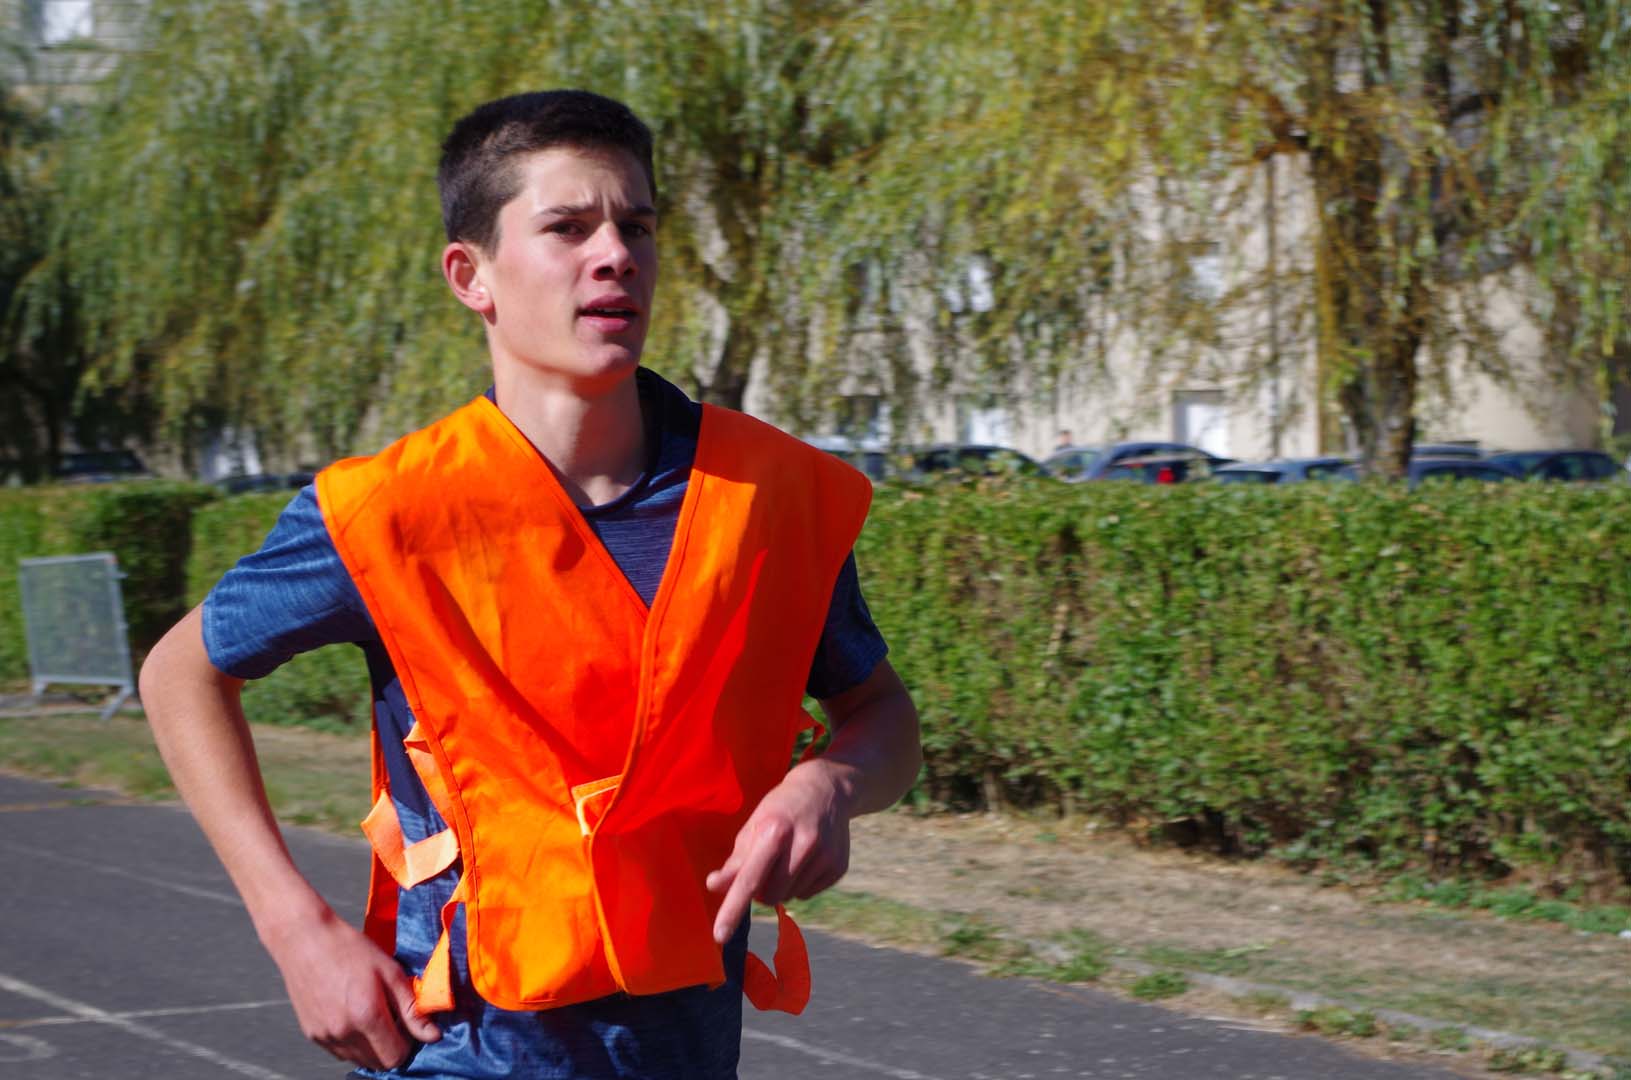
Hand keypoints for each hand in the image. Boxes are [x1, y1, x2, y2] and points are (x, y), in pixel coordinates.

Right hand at [263, 906, 440, 1068]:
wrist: (305, 940)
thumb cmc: (350, 949)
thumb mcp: (390, 972)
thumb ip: (412, 1009)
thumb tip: (433, 1036)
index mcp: (366, 1015)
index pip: (396, 1057)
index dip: (408, 1043)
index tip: (407, 1024)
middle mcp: (343, 1032)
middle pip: (378, 1063)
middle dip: (391, 1046)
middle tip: (391, 1018)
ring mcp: (325, 1036)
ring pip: (358, 1059)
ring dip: (371, 1046)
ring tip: (371, 1013)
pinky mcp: (312, 1034)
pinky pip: (339, 1052)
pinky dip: (351, 1042)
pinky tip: (352, 1014)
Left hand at [706, 760, 853, 943]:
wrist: (828, 788)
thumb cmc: (781, 808)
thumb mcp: (755, 824)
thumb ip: (736, 860)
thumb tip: (714, 886)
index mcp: (775, 830)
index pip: (749, 879)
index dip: (733, 908)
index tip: (719, 936)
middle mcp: (804, 844)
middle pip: (769, 896)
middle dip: (760, 891)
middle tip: (764, 866)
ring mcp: (825, 857)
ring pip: (789, 898)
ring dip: (781, 886)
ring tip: (787, 857)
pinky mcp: (839, 867)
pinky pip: (807, 895)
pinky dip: (800, 884)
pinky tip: (805, 860)